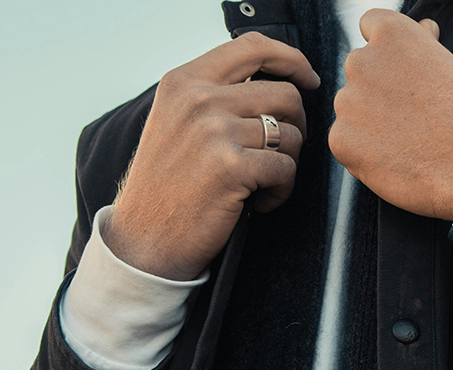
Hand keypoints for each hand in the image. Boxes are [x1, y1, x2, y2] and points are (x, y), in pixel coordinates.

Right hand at [108, 32, 320, 280]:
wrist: (144, 239)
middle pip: (286, 94)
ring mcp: (214, 131)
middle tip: (276, 154)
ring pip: (291, 135)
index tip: (308, 79)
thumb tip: (280, 77)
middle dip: (295, 126)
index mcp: (184, 80)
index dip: (291, 59)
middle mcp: (198, 99)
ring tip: (259, 183)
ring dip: (286, 164)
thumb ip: (218, 92)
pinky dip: (281, 192)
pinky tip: (258, 202)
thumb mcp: (179, 120)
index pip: (252, 47)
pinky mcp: (231, 167)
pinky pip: (286, 169)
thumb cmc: (170, 183)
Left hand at [329, 9, 452, 220]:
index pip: (371, 26)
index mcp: (391, 33)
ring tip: (408, 141)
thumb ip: (423, 45)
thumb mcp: (449, 66)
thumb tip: (424, 27)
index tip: (404, 75)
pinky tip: (396, 158)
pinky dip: (365, 152)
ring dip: (370, 123)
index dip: (388, 53)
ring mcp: (347, 100)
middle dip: (378, 91)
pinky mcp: (340, 139)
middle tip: (413, 116)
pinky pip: (346, 142)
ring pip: (352, 108)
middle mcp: (361, 60)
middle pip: (359, 71)